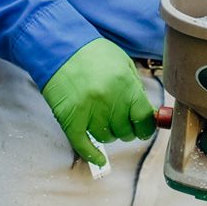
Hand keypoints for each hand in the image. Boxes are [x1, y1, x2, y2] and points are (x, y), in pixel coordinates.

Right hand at [40, 39, 156, 165]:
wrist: (58, 46)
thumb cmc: (93, 53)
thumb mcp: (123, 63)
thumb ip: (135, 89)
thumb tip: (148, 113)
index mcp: (126, 85)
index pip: (144, 119)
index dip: (146, 126)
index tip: (144, 128)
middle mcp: (109, 100)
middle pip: (126, 131)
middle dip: (127, 129)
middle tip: (122, 121)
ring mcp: (89, 111)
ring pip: (107, 137)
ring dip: (109, 133)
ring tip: (104, 120)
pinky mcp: (70, 118)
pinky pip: (83, 144)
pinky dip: (92, 155)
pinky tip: (99, 159)